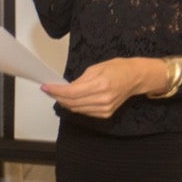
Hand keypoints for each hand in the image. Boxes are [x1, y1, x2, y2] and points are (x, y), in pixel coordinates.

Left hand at [41, 57, 164, 119]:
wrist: (135, 78)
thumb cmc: (117, 69)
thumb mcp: (95, 68)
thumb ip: (79, 80)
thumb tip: (66, 88)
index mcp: (100, 85)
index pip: (71, 92)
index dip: (56, 90)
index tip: (46, 87)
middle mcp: (103, 99)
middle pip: (72, 102)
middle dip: (58, 97)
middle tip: (49, 90)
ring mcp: (105, 109)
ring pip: (77, 109)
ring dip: (65, 102)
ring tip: (58, 94)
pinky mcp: (106, 114)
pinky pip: (85, 112)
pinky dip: (76, 106)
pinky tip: (72, 100)